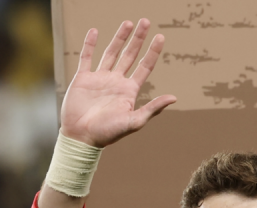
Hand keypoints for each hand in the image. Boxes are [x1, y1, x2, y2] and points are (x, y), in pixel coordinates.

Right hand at [60, 19, 176, 147]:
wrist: (82, 138)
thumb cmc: (108, 133)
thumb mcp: (134, 122)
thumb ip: (152, 109)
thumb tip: (174, 98)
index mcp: (129, 91)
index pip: (145, 67)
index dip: (153, 52)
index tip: (160, 37)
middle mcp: (116, 82)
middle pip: (130, 55)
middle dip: (138, 39)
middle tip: (145, 21)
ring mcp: (99, 79)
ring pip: (111, 53)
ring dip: (119, 38)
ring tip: (128, 23)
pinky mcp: (83, 79)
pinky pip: (87, 57)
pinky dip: (90, 44)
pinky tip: (94, 31)